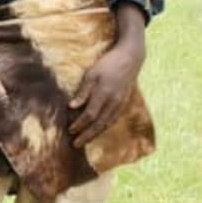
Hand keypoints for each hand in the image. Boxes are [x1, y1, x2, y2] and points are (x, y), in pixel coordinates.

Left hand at [69, 4, 146, 147]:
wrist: (131, 58)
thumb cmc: (108, 64)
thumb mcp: (91, 74)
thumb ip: (83, 91)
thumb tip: (72, 107)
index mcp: (104, 94)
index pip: (89, 115)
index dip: (79, 124)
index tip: (70, 130)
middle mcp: (114, 102)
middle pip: (99, 123)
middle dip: (86, 135)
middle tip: (76, 144)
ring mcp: (121, 103)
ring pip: (108, 123)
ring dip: (96, 134)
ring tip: (85, 140)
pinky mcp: (125, 102)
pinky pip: (114, 119)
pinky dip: (105, 127)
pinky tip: (98, 130)